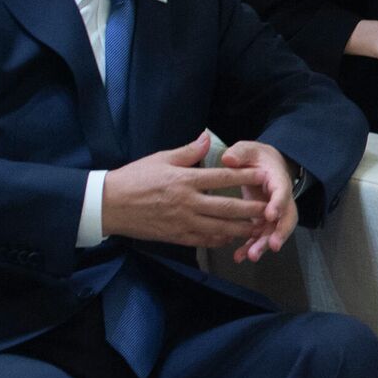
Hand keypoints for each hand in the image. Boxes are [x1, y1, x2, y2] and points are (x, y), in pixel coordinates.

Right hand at [101, 132, 270, 247]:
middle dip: (250, 209)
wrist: (108, 205)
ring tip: (257, 227)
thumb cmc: (134, 178)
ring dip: (240, 229)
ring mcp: (182, 222)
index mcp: (185, 180)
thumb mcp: (160, 158)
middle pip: (226, 207)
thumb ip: (188, 151)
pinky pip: (202, 240)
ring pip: (218, 228)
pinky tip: (230, 239)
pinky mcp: (175, 236)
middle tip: (269, 208)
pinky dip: (218, 240)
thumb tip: (208, 137)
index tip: (262, 175)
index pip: (222, 178)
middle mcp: (188, 202)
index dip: (244, 177)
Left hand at [218, 140, 297, 263]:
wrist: (263, 165)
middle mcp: (280, 198)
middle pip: (286, 217)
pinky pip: (259, 235)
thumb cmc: (256, 157)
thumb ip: (240, 152)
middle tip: (272, 245)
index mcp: (277, 179)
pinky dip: (251, 246)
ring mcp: (273, 212)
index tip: (271, 215)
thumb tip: (228, 159)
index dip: (279, 203)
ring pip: (273, 231)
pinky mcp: (262, 221)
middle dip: (280, 232)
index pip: (282, 191)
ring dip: (264, 244)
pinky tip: (240, 256)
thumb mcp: (249, 149)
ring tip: (251, 256)